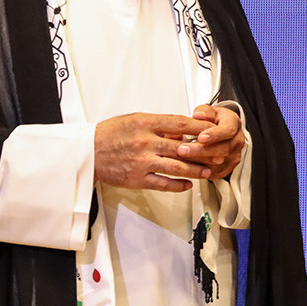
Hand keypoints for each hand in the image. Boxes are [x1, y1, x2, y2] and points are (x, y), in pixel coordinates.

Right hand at [95, 112, 223, 191]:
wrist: (87, 151)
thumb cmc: (111, 134)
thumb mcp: (135, 120)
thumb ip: (159, 125)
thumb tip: (183, 130)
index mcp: (146, 123)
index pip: (180, 124)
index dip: (201, 128)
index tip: (214, 130)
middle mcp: (145, 142)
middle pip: (183, 147)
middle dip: (204, 151)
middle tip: (219, 153)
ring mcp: (142, 162)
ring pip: (176, 167)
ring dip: (196, 170)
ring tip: (208, 171)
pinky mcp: (137, 178)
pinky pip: (163, 183)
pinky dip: (178, 185)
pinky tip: (188, 185)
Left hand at [177, 104, 244, 179]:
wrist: (222, 130)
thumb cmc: (215, 120)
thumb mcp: (209, 111)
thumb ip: (203, 111)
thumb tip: (198, 115)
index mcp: (234, 124)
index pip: (227, 130)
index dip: (214, 134)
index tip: (200, 137)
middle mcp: (237, 141)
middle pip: (223, 148)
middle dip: (201, 150)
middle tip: (182, 149)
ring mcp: (234, 156)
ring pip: (218, 163)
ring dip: (198, 162)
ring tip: (180, 158)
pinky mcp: (227, 168)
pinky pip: (214, 172)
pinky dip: (200, 170)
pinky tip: (186, 166)